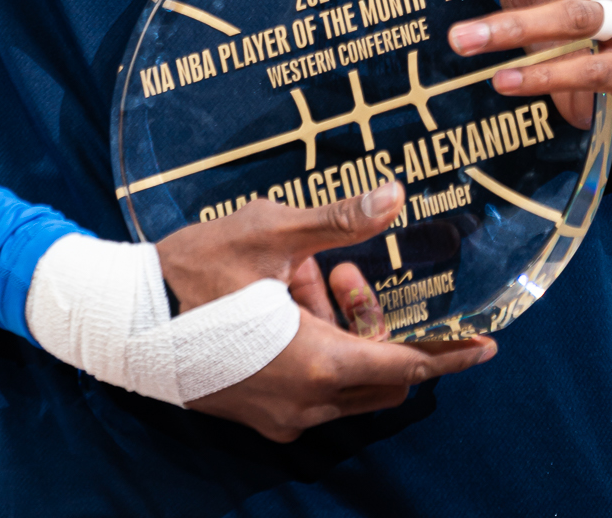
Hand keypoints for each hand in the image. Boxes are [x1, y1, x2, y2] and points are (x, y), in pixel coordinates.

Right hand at [156, 181, 495, 441]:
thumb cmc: (193, 272)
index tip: (487, 343)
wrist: (123, 318)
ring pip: (343, 380)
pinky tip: (286, 294)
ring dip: (343, 329)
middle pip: (379, 377)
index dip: (449, 354)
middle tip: (353, 272)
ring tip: (310, 270)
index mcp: (316, 364)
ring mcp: (278, 414)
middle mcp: (304, 402)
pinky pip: (311, 385)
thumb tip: (395, 196)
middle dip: (382, 325)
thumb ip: (337, 220)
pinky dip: (316, 344)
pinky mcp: (256, 410)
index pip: (404, 366)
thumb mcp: (268, 233)